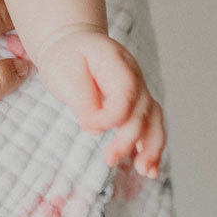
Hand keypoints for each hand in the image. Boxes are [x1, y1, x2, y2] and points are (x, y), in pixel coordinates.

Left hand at [36, 28, 165, 177]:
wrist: (71, 44)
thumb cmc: (65, 57)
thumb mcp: (62, 71)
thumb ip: (80, 99)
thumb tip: (94, 128)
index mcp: (115, 61)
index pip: (125, 91)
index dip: (112, 115)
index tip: (90, 126)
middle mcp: (134, 75)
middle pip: (141, 109)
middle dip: (129, 138)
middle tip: (109, 159)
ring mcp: (139, 89)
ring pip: (154, 119)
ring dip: (152, 147)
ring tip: (145, 171)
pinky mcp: (137, 104)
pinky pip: (150, 125)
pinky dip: (151, 146)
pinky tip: (148, 168)